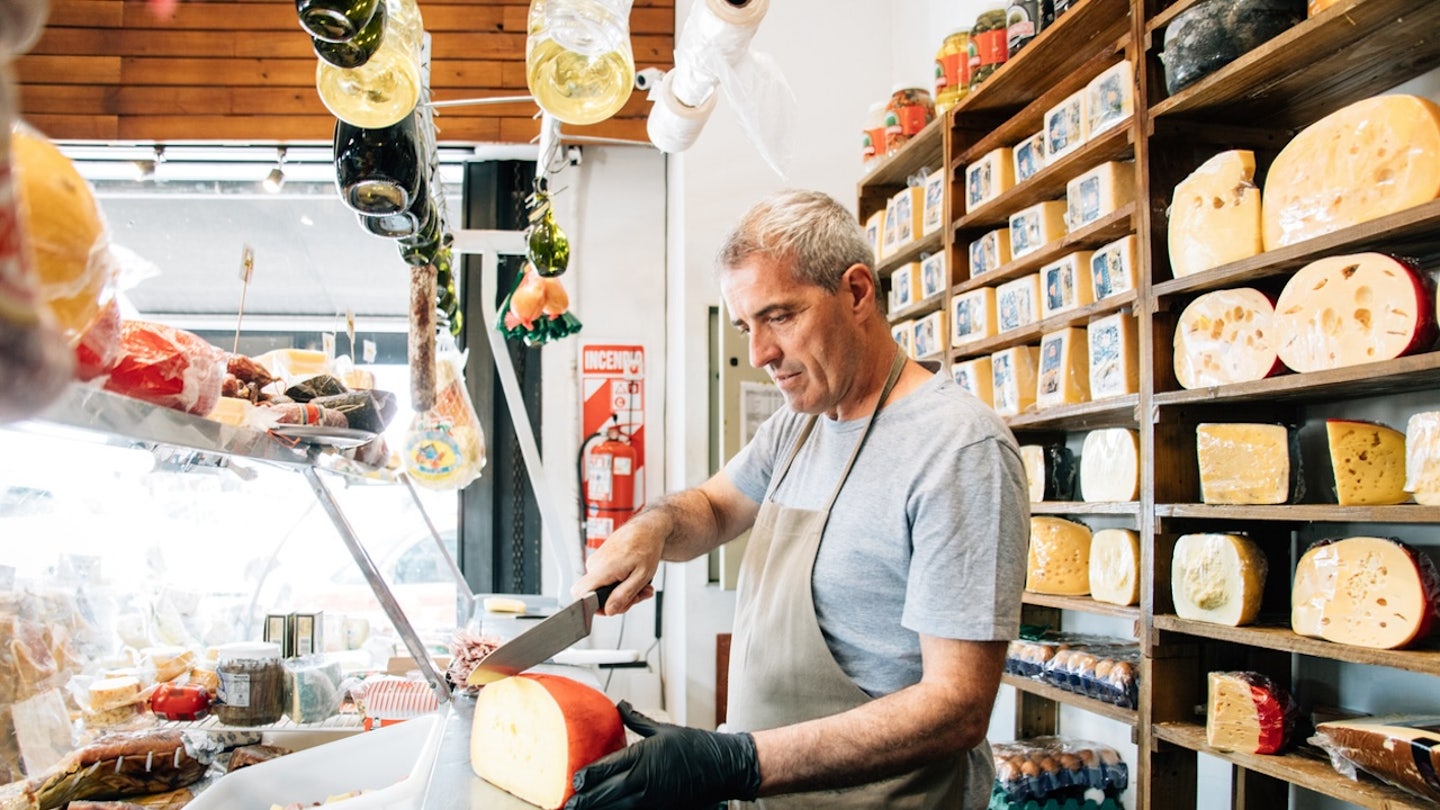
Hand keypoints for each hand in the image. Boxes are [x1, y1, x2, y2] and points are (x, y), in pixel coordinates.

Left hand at [564, 702, 760, 809]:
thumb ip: (637, 720)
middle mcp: (644, 780)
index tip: (574, 781)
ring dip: (598, 808)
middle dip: (586, 800)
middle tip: (568, 804)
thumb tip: (619, 706)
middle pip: (606, 793)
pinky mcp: (660, 808)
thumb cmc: (696, 747)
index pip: (607, 768)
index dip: (588, 777)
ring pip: (617, 807)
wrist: (722, 768)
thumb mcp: (664, 729)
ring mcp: (652, 798)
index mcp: (643, 756)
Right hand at [572, 518, 660, 614]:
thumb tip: (609, 610)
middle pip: (596, 596)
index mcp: (602, 569)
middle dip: (619, 601)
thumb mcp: (641, 576)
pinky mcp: (600, 561)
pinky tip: (634, 579)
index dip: (593, 608)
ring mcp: (596, 562)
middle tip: (639, 595)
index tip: (613, 607)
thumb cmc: (646, 546)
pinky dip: (620, 583)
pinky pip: (605, 580)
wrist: (646, 528)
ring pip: (603, 589)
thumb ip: (624, 595)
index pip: (580, 594)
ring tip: (641, 585)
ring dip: (623, 592)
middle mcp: (594, 565)